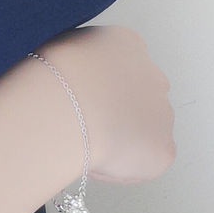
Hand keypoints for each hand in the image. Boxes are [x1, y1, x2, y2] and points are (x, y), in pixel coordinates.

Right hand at [38, 26, 175, 186]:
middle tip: (81, 126)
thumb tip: (70, 81)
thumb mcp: (56, 49)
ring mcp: (163, 114)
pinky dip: (122, 168)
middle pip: (137, 99)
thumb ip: (75, 62)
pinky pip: (143, 163)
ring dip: (120, 139)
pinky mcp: (163, 150)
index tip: (75, 101)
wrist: (65, 108)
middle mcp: (153, 75)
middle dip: (114, 113)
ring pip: (142, 131)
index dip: (95, 88)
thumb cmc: (50, 77)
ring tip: (85, 145)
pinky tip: (96, 161)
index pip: (118, 67)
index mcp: (125, 44)